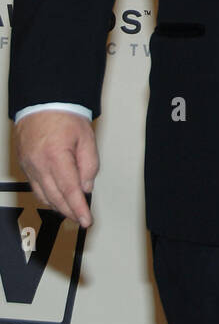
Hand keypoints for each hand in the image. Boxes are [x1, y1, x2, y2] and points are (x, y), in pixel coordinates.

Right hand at [15, 109, 97, 226]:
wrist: (43, 103)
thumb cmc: (64, 116)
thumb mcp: (86, 137)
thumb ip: (89, 164)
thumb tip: (86, 186)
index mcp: (55, 156)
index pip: (69, 190)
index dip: (79, 208)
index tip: (86, 220)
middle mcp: (38, 164)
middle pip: (55, 197)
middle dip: (70, 211)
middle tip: (82, 218)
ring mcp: (29, 165)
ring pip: (43, 195)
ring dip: (58, 206)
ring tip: (72, 210)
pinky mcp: (24, 164)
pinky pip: (35, 187)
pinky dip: (47, 196)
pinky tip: (57, 198)